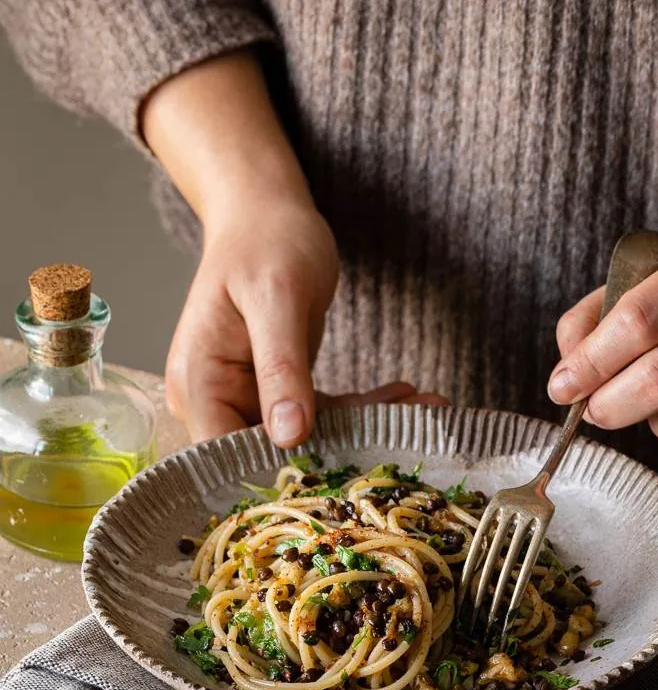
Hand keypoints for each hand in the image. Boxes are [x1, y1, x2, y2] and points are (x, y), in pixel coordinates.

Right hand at [145, 51, 445, 445]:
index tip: (344, 479)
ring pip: (306, 438)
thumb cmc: (266, 241)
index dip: (279, 478)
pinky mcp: (275, 393)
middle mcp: (215, 400)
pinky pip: (320, 416)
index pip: (226, 458)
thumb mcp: (278, 298)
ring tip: (426, 413)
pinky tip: (406, 398)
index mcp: (199, 383)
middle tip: (410, 441)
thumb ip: (282, 367)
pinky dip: (362, 410)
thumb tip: (289, 435)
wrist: (267, 211)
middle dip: (340, 454)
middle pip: (270, 456)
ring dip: (364, 430)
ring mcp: (246, 398)